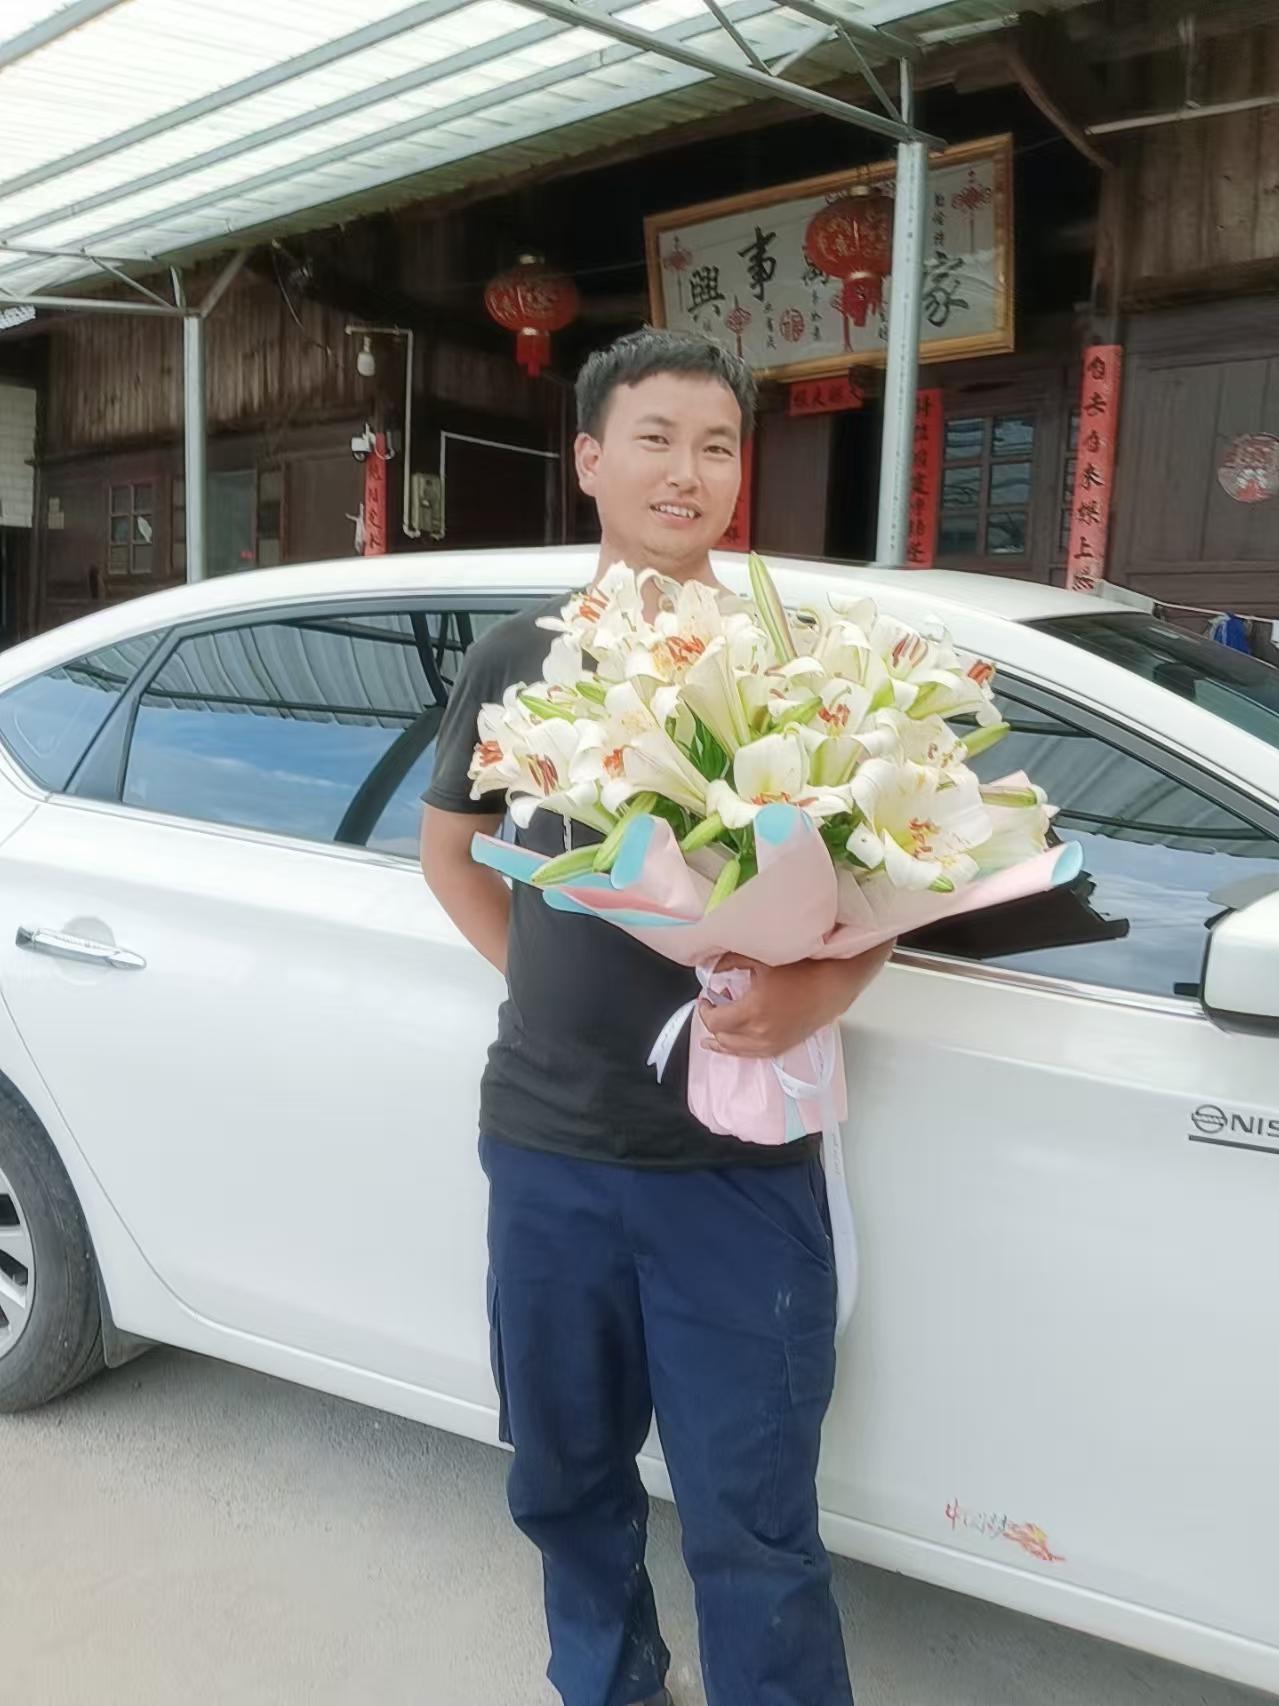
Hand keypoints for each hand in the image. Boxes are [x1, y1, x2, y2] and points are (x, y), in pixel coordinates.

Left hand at [698, 943, 893, 1059]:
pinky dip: (739, 1048)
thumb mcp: (760, 959)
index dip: (704, 1010)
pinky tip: (734, 1043)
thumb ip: (729, 961)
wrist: (832, 985)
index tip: (706, 998)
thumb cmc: (802, 970)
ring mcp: (772, 1044)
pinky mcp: (781, 1047)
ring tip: (715, 1030)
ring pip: (735, 1050)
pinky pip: (752, 1055)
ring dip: (723, 1039)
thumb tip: (710, 967)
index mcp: (753, 1012)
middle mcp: (761, 1033)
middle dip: (712, 1022)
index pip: (714, 1021)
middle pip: (722, 1038)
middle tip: (713, 1006)